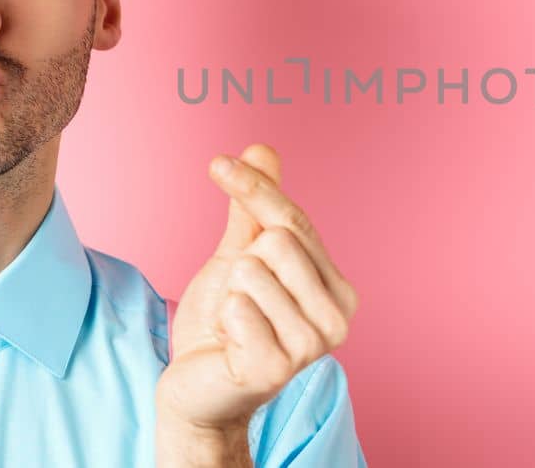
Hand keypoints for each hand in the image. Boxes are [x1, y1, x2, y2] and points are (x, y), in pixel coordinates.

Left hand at [156, 143, 359, 432]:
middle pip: (278, 239)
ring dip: (231, 295)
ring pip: (254, 270)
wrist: (197, 386)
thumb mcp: (239, 255)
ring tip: (236, 325)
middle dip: (242, 264)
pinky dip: (223, 320)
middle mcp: (337, 317)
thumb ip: (255, 207)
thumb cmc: (226, 322)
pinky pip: (238, 307)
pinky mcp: (276, 368)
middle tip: (241, 301)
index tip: (218, 163)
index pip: (294, 218)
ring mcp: (311, 346)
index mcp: (337, 287)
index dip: (253, 187)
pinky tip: (231, 345)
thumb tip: (262, 148)